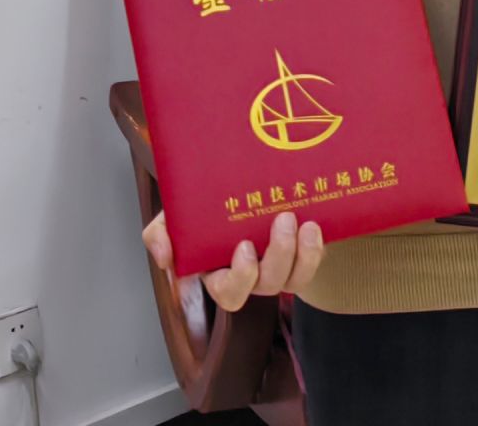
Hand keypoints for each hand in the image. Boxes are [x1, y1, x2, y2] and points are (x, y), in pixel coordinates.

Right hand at [142, 208, 323, 321]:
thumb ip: (160, 235)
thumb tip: (164, 257)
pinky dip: (316, 249)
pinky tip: (315, 225)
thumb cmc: (203, 208)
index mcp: (221, 274)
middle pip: (268, 284)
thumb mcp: (174, 217)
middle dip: (279, 256)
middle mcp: (253, 276)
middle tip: (283, 219)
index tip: (244, 246)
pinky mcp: (301, 254)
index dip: (240, 277)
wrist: (238, 184)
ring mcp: (279, 267)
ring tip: (306, 224)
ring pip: (295, 279)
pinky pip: (313, 263)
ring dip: (304, 254)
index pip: (230, 293)